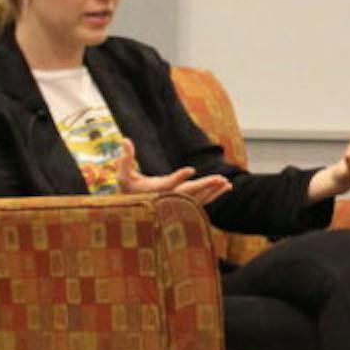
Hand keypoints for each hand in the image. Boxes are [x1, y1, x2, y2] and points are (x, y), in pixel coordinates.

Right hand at [117, 139, 231, 205]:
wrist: (136, 209)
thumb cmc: (128, 190)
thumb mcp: (123, 175)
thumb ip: (124, 159)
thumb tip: (125, 139)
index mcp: (153, 192)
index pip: (167, 185)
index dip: (178, 178)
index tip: (190, 170)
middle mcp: (168, 199)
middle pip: (189, 193)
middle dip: (205, 186)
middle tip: (220, 179)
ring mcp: (178, 203)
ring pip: (199, 199)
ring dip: (213, 191)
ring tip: (227, 182)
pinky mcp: (185, 204)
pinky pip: (203, 201)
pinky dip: (215, 194)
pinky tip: (227, 186)